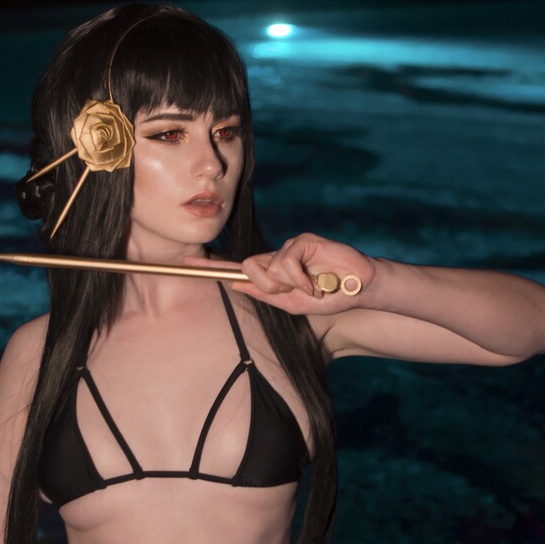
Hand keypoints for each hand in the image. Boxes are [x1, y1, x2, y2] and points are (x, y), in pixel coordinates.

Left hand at [183, 234, 376, 315]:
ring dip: (290, 284)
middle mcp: (277, 257)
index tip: (187, 262)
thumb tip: (236, 285)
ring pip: (268, 266)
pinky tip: (316, 281)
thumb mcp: (294, 303)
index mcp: (273, 273)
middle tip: (293, 292)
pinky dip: (300, 278)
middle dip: (268, 287)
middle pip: (249, 268)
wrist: (357, 290)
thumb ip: (266, 294)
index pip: (239, 268)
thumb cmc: (329, 297)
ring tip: (312, 286)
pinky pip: (286, 261)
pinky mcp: (303, 240)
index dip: (213, 265)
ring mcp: (289, 246)